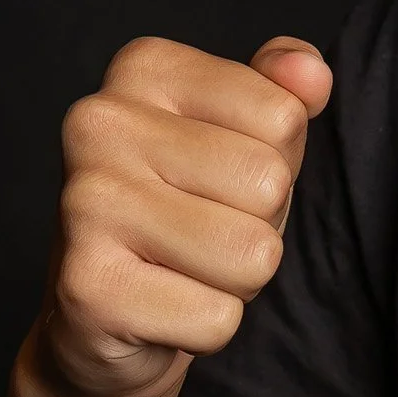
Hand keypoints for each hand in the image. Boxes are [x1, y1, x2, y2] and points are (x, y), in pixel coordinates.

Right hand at [39, 36, 331, 396]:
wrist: (100, 312)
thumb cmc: (187, 209)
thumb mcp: (244, 136)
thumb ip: (283, 92)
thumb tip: (311, 74)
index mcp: (144, 69)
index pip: (283, 117)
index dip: (276, 164)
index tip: (220, 179)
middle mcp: (100, 122)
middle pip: (268, 185)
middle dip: (259, 225)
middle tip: (203, 233)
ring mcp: (86, 202)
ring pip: (252, 255)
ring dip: (236, 280)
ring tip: (185, 268)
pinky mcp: (87, 286)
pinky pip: (218, 318)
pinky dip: (205, 327)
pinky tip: (160, 307)